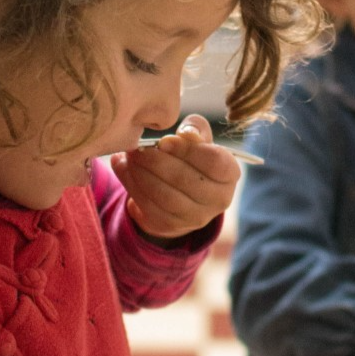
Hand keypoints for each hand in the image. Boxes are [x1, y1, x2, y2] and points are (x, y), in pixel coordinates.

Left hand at [110, 115, 240, 239]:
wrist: (182, 194)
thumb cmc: (192, 159)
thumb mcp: (199, 141)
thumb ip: (195, 130)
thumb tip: (186, 133)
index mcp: (230, 174)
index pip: (213, 162)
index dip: (187, 150)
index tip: (164, 141)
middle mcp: (219, 199)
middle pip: (185, 179)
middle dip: (155, 161)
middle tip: (137, 148)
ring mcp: (196, 217)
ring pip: (164, 195)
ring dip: (141, 173)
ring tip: (129, 157)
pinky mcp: (173, 225)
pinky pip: (149, 206)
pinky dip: (133, 186)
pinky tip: (124, 169)